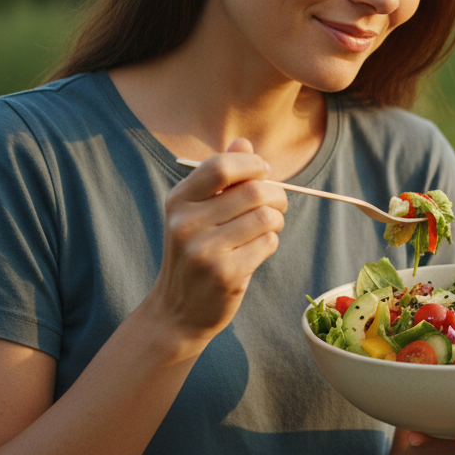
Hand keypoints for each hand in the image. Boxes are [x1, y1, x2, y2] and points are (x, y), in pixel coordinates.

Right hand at [147, 138, 287, 349]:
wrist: (177, 312)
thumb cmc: (196, 254)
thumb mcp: (197, 213)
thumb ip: (220, 177)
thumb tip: (244, 143)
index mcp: (179, 200)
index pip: (222, 165)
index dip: (252, 165)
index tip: (263, 173)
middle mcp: (186, 223)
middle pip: (254, 191)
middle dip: (276, 195)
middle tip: (277, 204)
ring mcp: (204, 250)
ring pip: (266, 217)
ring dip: (276, 221)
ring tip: (268, 228)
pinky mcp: (225, 274)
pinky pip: (268, 244)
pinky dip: (271, 243)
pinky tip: (258, 250)